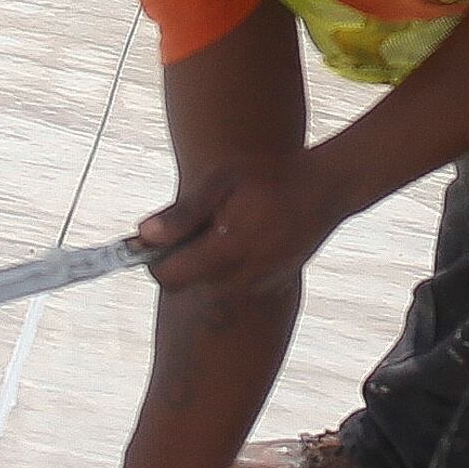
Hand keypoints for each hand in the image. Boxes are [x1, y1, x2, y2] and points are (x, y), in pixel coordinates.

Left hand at [136, 150, 343, 299]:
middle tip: (192, 228)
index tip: (155, 240)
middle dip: (181, 263)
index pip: (170, 279)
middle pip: (188, 287)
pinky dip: (229, 270)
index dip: (154, 261)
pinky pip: (237, 287)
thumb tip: (142, 235)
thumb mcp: (221, 184)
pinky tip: (242, 239)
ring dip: (205, 267)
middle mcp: (243, 279)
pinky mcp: (275, 285)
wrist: (326, 189)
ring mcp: (261, 285)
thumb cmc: (268, 178)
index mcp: (225, 253)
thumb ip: (182, 214)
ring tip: (220, 230)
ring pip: (212, 288)